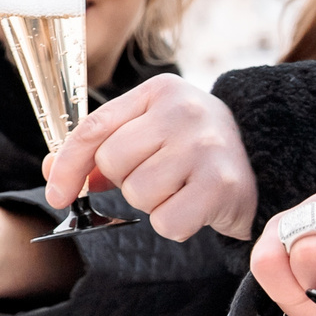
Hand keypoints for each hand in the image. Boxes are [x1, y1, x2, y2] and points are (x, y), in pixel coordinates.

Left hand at [43, 73, 258, 240]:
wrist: (263, 160)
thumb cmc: (191, 148)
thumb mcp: (147, 132)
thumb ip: (99, 148)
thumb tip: (52, 171)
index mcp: (158, 92)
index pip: (94, 129)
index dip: (67, 165)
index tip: (57, 195)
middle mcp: (183, 111)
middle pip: (113, 163)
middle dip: (125, 180)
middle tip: (157, 175)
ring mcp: (205, 146)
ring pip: (138, 194)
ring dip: (151, 203)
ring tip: (179, 188)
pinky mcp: (220, 185)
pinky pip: (166, 222)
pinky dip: (174, 224)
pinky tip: (193, 206)